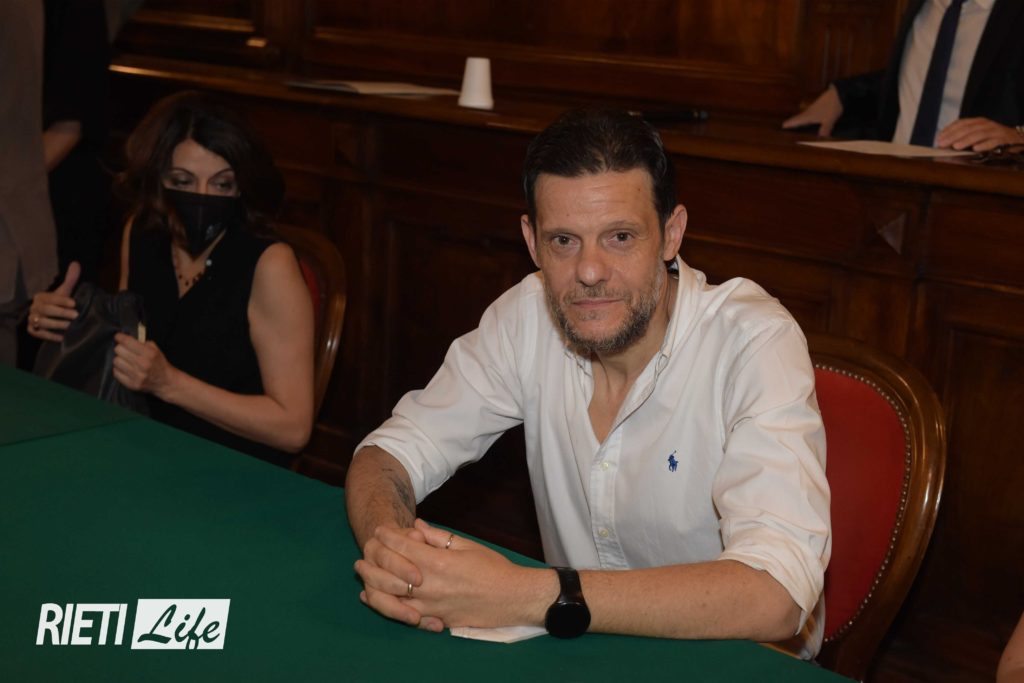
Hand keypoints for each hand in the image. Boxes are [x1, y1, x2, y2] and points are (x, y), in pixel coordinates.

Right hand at [27, 262, 80, 341]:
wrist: (51, 318)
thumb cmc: (59, 303)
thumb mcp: (65, 291)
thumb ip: (70, 279)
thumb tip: (76, 263)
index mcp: (41, 297)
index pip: (50, 298)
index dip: (62, 301)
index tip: (75, 304)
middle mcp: (34, 307)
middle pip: (45, 310)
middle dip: (61, 313)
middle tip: (76, 315)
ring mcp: (32, 319)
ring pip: (41, 322)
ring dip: (56, 324)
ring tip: (70, 326)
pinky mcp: (32, 330)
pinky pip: (38, 333)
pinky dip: (50, 336)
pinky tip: (62, 337)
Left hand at [112, 333, 175, 395]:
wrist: (165, 381)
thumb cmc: (158, 363)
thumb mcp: (155, 349)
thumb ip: (141, 342)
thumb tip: (125, 338)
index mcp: (149, 353)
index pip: (127, 342)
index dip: (120, 337)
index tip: (118, 337)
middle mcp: (143, 364)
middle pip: (119, 350)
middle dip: (121, 348)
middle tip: (125, 350)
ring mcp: (137, 375)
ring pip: (116, 361)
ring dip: (120, 359)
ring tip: (126, 360)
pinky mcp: (132, 384)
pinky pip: (116, 372)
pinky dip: (119, 369)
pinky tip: (125, 368)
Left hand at [362, 519, 549, 629]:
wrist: (512, 598)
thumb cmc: (493, 568)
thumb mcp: (467, 545)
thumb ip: (438, 536)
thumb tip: (416, 525)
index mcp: (439, 563)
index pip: (404, 547)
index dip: (389, 537)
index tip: (380, 530)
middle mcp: (430, 586)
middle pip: (390, 573)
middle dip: (374, 560)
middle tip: (364, 552)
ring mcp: (431, 606)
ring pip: (391, 598)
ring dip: (373, 584)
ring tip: (363, 574)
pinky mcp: (436, 620)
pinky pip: (404, 615)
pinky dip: (386, 606)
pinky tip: (376, 598)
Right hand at [782, 85, 843, 136]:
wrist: (839, 93)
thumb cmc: (831, 107)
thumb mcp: (829, 120)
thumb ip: (825, 129)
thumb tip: (821, 137)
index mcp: (808, 116)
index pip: (796, 121)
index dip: (789, 124)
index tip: (782, 126)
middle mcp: (809, 112)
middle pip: (798, 118)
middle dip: (793, 123)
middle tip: (787, 126)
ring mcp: (814, 109)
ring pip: (804, 116)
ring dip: (800, 120)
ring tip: (797, 125)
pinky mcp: (820, 106)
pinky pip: (811, 115)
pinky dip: (808, 118)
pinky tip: (811, 121)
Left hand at [936, 117, 1023, 150]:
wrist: (1016, 138)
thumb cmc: (992, 137)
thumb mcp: (978, 134)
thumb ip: (963, 136)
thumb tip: (944, 143)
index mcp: (978, 122)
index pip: (961, 123)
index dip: (949, 130)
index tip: (939, 138)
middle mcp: (985, 124)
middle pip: (968, 129)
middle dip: (954, 136)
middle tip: (942, 144)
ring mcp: (995, 131)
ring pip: (979, 134)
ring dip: (966, 140)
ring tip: (956, 146)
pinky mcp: (1003, 139)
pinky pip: (993, 142)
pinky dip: (984, 145)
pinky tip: (975, 149)